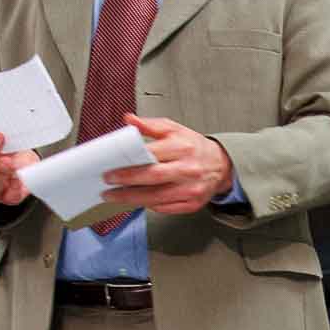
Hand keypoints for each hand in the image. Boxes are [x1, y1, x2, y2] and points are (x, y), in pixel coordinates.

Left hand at [100, 114, 234, 215]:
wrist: (221, 165)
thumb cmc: (194, 147)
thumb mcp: (174, 129)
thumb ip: (150, 125)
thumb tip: (129, 120)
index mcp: (183, 148)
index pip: (151, 156)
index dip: (129, 165)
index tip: (111, 169)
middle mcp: (188, 169)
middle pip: (152, 178)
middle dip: (127, 183)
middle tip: (108, 184)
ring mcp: (191, 189)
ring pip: (157, 198)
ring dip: (132, 199)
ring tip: (115, 196)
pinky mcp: (192, 203)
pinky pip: (166, 208)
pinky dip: (149, 206)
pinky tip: (137, 201)